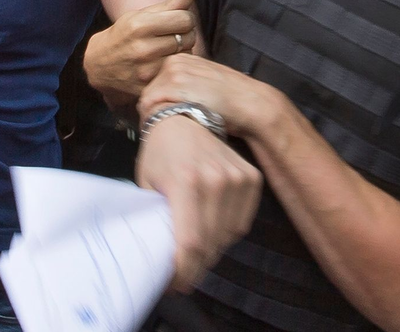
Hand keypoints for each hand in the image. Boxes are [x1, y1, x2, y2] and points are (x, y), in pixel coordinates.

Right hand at [85, 0, 197, 97]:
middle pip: (189, 37)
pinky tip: (164, 61)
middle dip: (186, 32)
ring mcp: (147, 70)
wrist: (99, 65)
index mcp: (140, 26)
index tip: (177, 19)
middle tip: (174, 33)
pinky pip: (177, 71)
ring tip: (169, 47)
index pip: (185, 18)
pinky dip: (176, 64)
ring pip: (186, 54)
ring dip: (183, 49)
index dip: (185, 17)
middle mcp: (143, 48)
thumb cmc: (123, 35)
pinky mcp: (150, 85)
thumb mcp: (140, 15)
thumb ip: (169, 4)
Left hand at [136, 116, 261, 292]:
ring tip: (195, 252)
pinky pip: (242, 222)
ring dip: (211, 251)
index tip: (174, 285)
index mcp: (185, 183)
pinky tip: (212, 229)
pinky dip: (227, 232)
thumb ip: (156, 218)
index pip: (190, 243)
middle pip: (210, 245)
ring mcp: (238, 179)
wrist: (187, 115)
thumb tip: (161, 257)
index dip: (183, 272)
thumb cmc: (160, 151)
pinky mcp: (252, 178)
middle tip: (181, 275)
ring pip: (228, 237)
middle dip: (194, 267)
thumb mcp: (147, 184)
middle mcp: (216, 181)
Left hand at [139, 54, 289, 136]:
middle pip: (148, 89)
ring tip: (161, 130)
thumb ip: (183, 85)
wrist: (248, 103)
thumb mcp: (202, 82)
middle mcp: (174, 62)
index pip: (153, 82)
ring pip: (147, 97)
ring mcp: (174, 73)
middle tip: (158, 127)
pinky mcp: (175, 86)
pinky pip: (150, 104)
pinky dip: (152, 117)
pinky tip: (163, 128)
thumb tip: (164, 100)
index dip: (155, 101)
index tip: (159, 116)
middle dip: (151, 109)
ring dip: (150, 115)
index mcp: (180, 59)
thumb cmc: (227, 99)